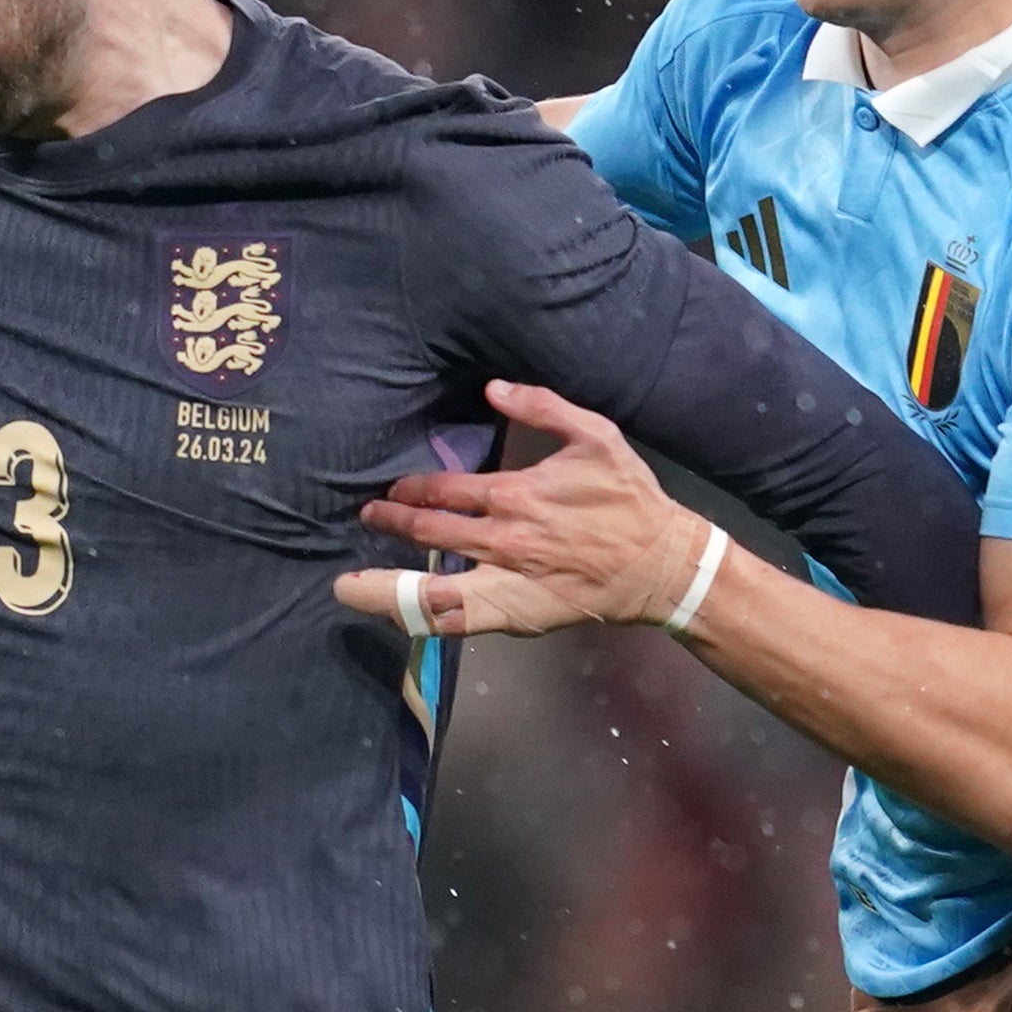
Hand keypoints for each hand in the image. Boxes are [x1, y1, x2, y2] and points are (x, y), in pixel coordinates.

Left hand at [325, 379, 715, 637]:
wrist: (662, 563)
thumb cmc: (629, 499)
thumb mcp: (596, 436)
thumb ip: (543, 406)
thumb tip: (494, 388)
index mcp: (517, 494)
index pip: (446, 490)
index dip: (412, 489)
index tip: (395, 490)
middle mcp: (504, 539)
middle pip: (430, 532)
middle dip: (392, 523)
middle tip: (370, 518)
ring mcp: (507, 582)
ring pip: (432, 586)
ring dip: (385, 583)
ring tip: (350, 584)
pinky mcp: (516, 616)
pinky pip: (458, 623)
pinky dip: (420, 622)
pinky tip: (390, 621)